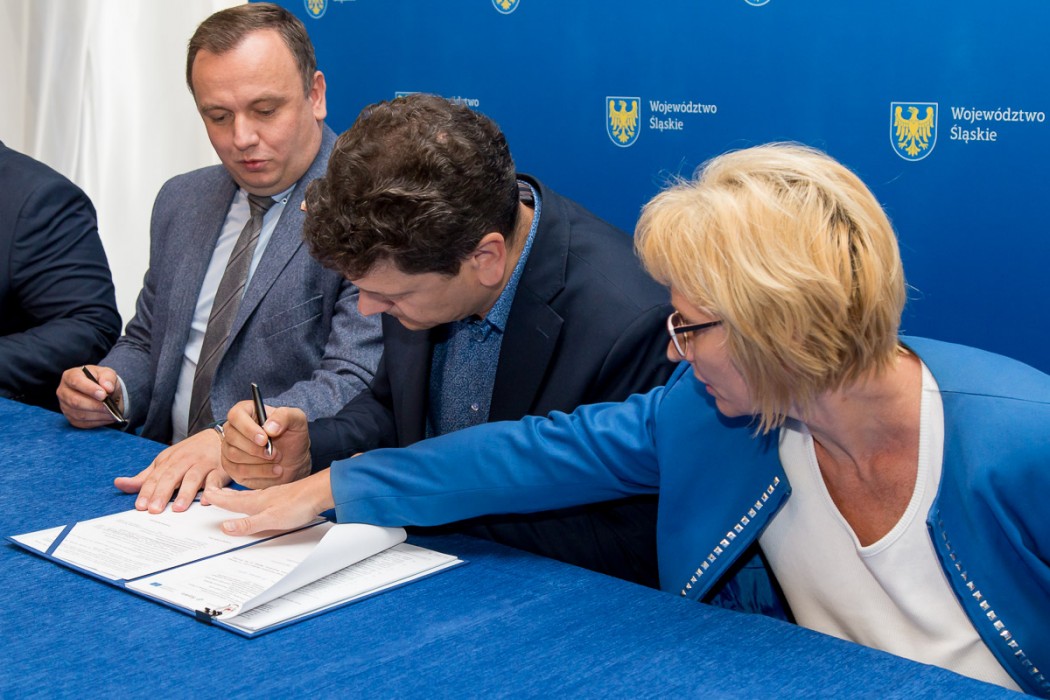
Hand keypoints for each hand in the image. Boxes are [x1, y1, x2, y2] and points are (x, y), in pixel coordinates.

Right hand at [57, 364, 122, 427]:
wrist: (100, 389)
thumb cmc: (101, 379)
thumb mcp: (107, 373)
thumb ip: (108, 378)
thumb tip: (108, 388)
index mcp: (70, 376)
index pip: (76, 382)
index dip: (90, 389)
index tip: (103, 394)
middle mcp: (63, 391)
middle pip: (75, 401)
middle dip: (95, 405)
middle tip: (109, 407)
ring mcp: (65, 406)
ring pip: (79, 414)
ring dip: (98, 415)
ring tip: (112, 413)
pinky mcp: (71, 418)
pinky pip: (83, 423)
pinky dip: (97, 422)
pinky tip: (107, 417)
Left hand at [114, 429, 230, 512]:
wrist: (219, 438)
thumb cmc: (190, 453)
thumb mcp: (165, 461)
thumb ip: (145, 476)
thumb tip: (120, 484)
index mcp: (169, 460)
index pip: (155, 477)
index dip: (147, 491)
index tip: (140, 506)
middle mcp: (185, 461)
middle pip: (172, 477)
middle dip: (162, 493)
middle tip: (154, 510)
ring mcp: (203, 465)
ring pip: (193, 478)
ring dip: (185, 493)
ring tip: (178, 508)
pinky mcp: (219, 470)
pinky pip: (215, 479)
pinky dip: (212, 489)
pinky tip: (207, 500)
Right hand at [205, 470, 334, 535]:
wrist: (319, 493)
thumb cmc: (298, 505)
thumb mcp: (270, 519)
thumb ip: (248, 524)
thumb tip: (226, 527)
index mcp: (256, 502)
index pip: (232, 501)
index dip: (218, 499)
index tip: (206, 494)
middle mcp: (262, 497)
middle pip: (237, 496)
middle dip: (223, 495)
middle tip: (211, 490)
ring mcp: (273, 495)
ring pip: (249, 495)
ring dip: (235, 495)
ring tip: (228, 494)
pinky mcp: (282, 496)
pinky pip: (260, 495)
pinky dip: (251, 496)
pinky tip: (257, 497)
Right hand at [221, 401, 312, 488]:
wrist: (295, 460)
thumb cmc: (293, 436)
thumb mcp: (297, 420)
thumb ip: (285, 416)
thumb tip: (269, 427)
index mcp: (246, 411)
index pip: (236, 415)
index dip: (248, 428)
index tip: (265, 439)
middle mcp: (234, 429)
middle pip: (232, 437)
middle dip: (257, 449)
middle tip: (276, 453)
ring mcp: (229, 448)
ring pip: (234, 455)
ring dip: (259, 461)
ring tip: (277, 460)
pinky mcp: (232, 467)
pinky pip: (238, 471)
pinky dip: (259, 472)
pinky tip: (275, 470)